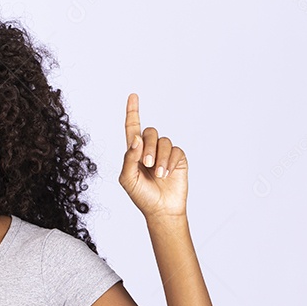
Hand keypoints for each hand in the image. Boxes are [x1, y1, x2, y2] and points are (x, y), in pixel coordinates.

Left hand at [121, 93, 187, 218]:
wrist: (161, 209)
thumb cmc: (141, 195)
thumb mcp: (127, 179)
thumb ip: (128, 158)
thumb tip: (135, 139)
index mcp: (134, 152)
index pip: (132, 128)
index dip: (132, 112)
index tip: (133, 96)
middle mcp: (149, 149)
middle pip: (149, 132)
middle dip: (147, 146)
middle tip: (147, 164)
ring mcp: (165, 153)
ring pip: (163, 140)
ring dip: (159, 157)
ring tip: (157, 174)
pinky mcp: (178, 158)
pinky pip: (175, 150)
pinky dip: (169, 161)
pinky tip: (166, 174)